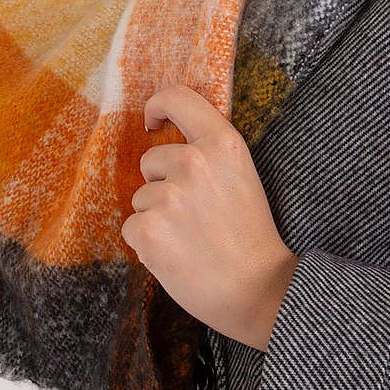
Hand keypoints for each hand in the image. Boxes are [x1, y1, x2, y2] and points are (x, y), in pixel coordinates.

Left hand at [121, 83, 298, 350]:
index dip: (158, 106)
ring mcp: (169, 195)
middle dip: (162, 186)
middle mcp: (195, 162)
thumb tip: (169, 142)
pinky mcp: (149, 228)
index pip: (178, 99)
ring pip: (141, 198)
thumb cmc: (252, 238)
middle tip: (195, 216)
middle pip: (151, 161)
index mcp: (224, 144)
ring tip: (191, 240)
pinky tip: (177, 256)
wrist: (258, 291)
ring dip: (157, 218)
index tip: (153, 122)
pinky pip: (132, 227)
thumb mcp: (243, 177)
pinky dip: (147, 244)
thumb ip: (211, 155)